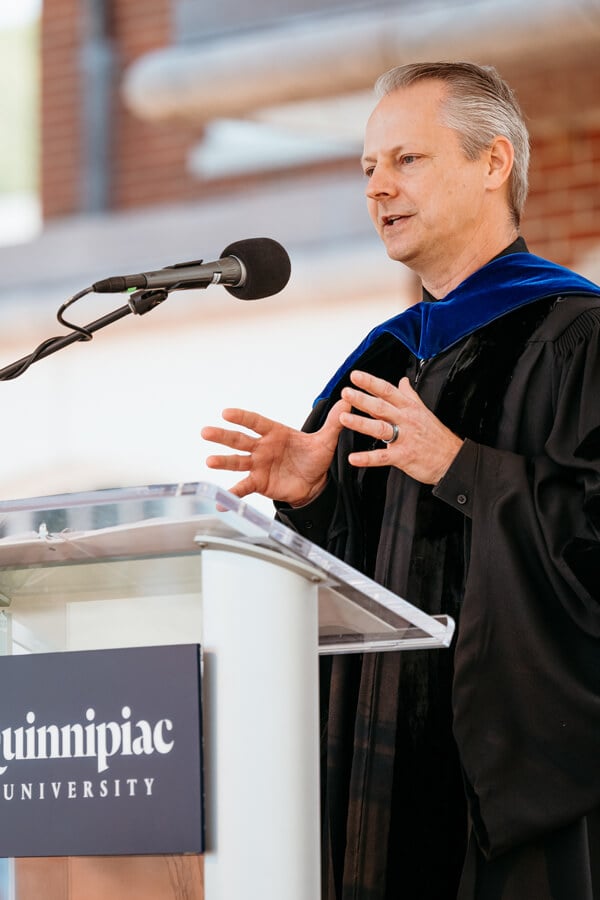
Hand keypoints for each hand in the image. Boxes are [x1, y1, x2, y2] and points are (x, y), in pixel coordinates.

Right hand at [201, 398, 349, 504]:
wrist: (314, 483)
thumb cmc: (313, 458)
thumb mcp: (325, 441)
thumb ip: (334, 423)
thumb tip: (347, 402)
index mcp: (275, 433)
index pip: (256, 422)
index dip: (242, 418)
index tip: (227, 413)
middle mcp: (262, 447)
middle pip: (240, 440)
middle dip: (223, 436)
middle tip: (206, 431)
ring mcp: (258, 465)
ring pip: (237, 462)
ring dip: (223, 461)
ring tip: (210, 461)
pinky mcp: (258, 483)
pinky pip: (242, 488)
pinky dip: (231, 496)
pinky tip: (219, 502)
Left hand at [339, 371, 462, 483]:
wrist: (452, 459)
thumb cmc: (437, 436)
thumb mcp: (424, 410)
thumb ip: (410, 395)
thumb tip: (403, 381)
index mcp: (409, 408)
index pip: (387, 391)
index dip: (371, 383)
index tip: (355, 376)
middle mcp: (406, 420)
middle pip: (381, 406)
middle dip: (362, 399)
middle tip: (346, 393)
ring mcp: (404, 438)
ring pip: (380, 428)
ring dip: (361, 423)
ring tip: (343, 418)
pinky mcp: (403, 456)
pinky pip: (382, 457)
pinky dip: (367, 458)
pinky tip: (354, 458)